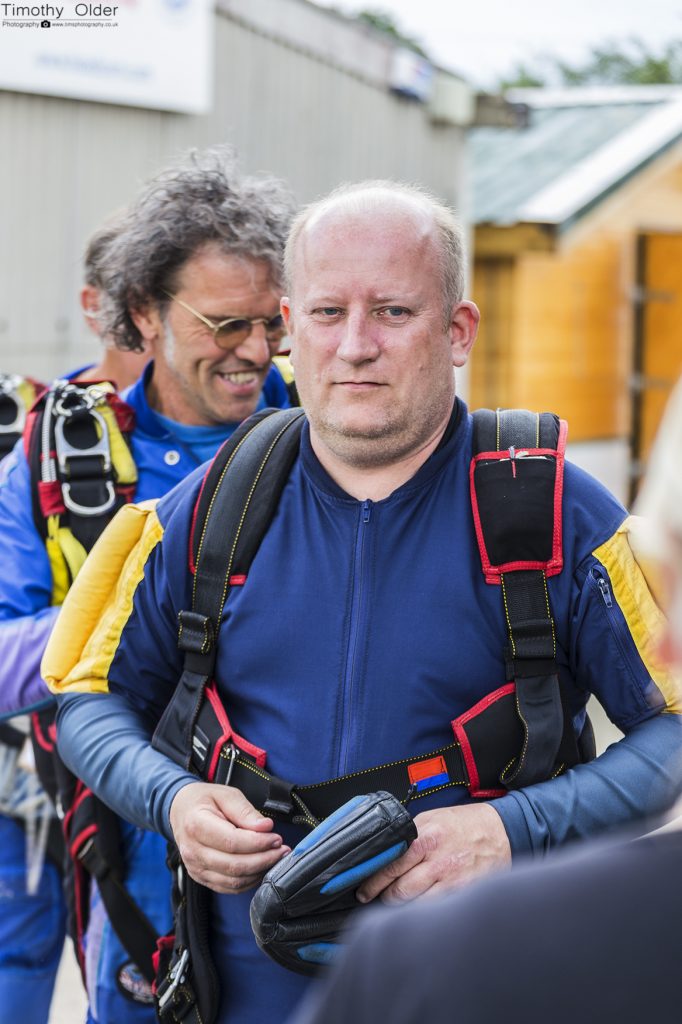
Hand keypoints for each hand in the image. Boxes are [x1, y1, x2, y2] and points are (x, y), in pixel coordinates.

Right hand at [169, 781, 289, 893]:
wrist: (180, 810)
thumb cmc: (204, 800)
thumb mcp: (226, 795)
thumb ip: (245, 811)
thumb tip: (265, 827)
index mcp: (196, 825)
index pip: (232, 842)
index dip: (258, 843)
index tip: (276, 837)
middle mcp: (192, 850)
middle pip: (234, 865)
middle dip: (264, 859)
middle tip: (282, 849)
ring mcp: (195, 867)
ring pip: (233, 881)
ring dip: (259, 872)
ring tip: (275, 857)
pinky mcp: (201, 877)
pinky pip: (229, 887)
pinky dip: (249, 881)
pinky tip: (261, 868)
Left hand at [356, 802, 510, 904]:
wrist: (502, 832)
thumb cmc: (464, 824)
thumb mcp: (433, 818)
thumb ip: (409, 835)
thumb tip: (384, 852)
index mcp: (427, 839)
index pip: (391, 864)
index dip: (373, 880)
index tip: (363, 888)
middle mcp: (438, 862)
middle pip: (399, 890)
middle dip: (383, 897)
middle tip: (374, 897)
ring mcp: (452, 881)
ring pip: (415, 905)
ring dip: (400, 906)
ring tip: (394, 902)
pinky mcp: (463, 894)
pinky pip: (435, 909)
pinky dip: (422, 910)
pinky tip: (417, 906)